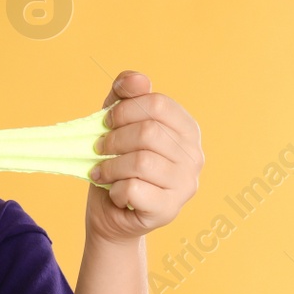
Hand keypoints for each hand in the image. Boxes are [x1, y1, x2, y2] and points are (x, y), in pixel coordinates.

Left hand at [86, 70, 202, 243]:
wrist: (112, 214)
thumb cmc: (118, 165)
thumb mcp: (117, 125)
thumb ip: (125, 95)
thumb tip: (135, 79)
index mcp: (186, 129)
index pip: (157, 103)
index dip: (124, 110)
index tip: (106, 122)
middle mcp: (194, 156)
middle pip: (148, 132)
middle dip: (114, 139)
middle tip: (99, 149)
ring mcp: (186, 184)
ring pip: (141, 162)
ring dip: (110, 166)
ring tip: (101, 172)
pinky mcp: (169, 209)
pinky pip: (134, 189)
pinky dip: (115, 189)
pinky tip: (114, 193)